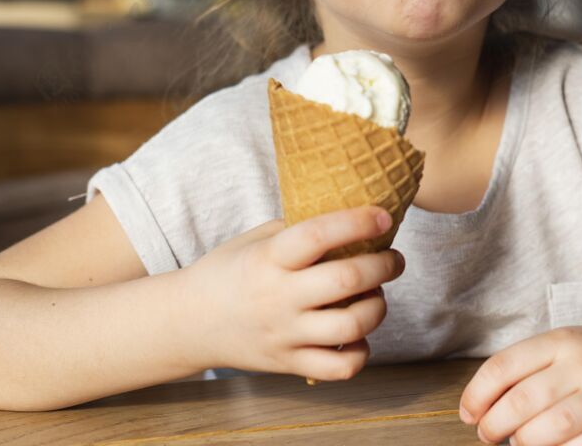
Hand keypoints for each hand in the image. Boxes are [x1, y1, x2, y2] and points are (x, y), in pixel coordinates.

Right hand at [180, 206, 405, 380]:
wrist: (188, 323)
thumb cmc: (228, 272)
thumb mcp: (255, 240)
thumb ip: (298, 229)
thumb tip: (350, 216)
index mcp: (269, 258)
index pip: (318, 235)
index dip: (356, 222)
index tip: (382, 215)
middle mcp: (278, 297)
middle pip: (347, 280)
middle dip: (384, 265)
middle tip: (393, 259)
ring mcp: (285, 334)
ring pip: (352, 325)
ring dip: (378, 307)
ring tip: (375, 295)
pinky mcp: (289, 364)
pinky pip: (340, 367)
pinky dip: (361, 351)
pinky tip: (358, 334)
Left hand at [458, 326, 581, 445]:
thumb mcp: (563, 347)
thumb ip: (526, 370)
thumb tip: (479, 407)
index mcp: (562, 340)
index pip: (504, 366)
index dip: (477, 395)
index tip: (469, 414)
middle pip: (523, 400)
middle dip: (495, 425)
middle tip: (488, 434)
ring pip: (553, 427)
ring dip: (525, 443)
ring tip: (520, 443)